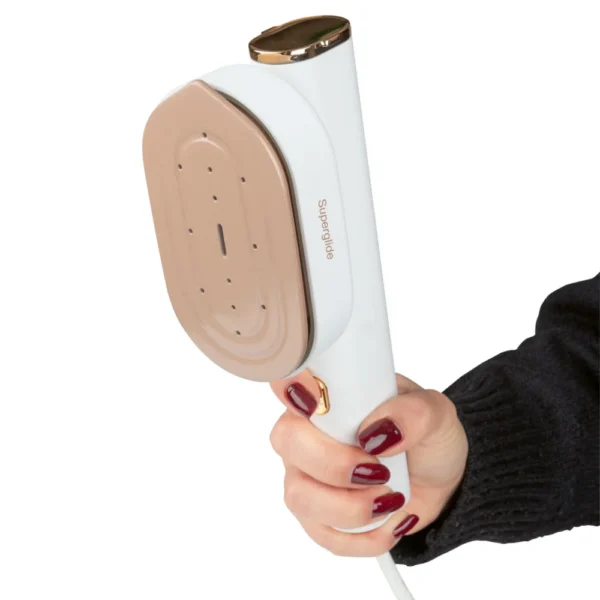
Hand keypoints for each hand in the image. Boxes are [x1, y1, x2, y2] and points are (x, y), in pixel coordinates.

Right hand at [269, 371, 467, 556]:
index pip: (287, 379)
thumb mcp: (436, 413)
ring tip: (391, 498)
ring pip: (300, 495)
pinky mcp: (318, 517)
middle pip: (288, 441)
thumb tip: (377, 431)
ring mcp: (306, 475)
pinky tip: (390, 520)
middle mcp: (307, 432)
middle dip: (335, 463)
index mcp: (329, 396)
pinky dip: (365, 536)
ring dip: (352, 506)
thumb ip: (412, 412)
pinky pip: (323, 534)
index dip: (290, 385)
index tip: (316, 401)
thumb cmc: (427, 436)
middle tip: (379, 470)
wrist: (439, 480)